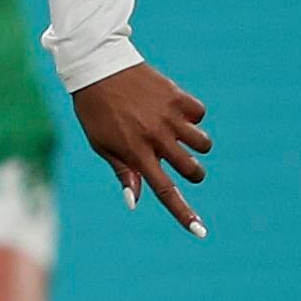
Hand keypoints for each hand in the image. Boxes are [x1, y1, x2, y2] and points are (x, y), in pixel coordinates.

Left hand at [72, 62, 211, 236]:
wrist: (99, 68)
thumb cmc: (96, 111)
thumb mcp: (102, 144)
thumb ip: (123, 172)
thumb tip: (135, 202)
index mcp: (136, 153)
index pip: (164, 191)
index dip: (183, 213)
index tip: (200, 231)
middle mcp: (156, 137)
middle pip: (193, 169)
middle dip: (194, 172)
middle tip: (181, 162)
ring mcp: (169, 116)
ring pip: (204, 143)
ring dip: (197, 145)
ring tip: (179, 134)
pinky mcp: (177, 96)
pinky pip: (200, 113)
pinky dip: (193, 115)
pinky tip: (175, 110)